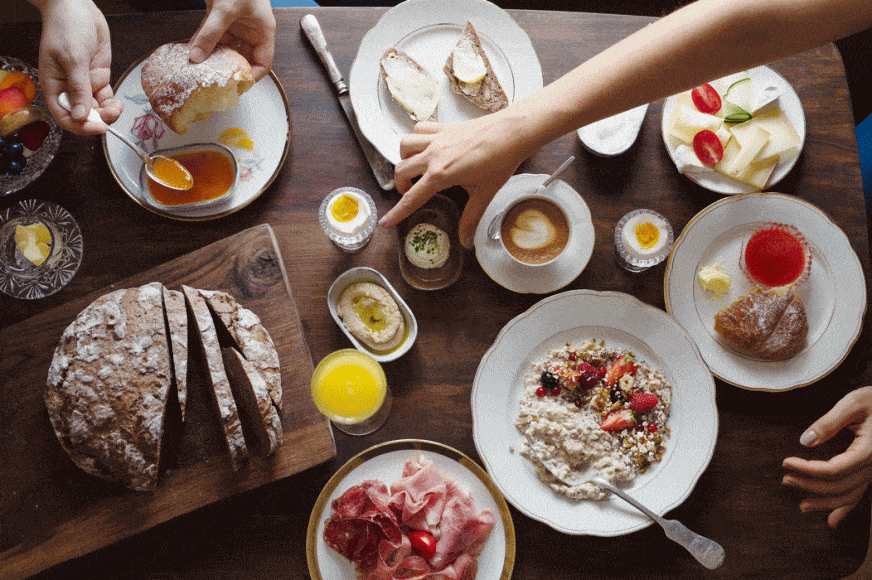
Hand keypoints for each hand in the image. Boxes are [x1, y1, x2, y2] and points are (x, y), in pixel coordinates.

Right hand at [33, 0, 121, 134]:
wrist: (77, 6)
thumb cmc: (66, 27)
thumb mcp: (73, 58)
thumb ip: (79, 87)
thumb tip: (80, 116)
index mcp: (55, 85)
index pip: (64, 116)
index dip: (80, 126)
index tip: (98, 127)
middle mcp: (69, 88)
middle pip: (82, 116)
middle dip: (97, 120)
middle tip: (110, 115)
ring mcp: (84, 83)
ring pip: (96, 109)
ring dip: (107, 113)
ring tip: (116, 108)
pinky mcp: (97, 77)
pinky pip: (105, 98)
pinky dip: (112, 104)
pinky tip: (117, 103)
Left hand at [188, 0, 276, 82]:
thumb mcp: (226, 10)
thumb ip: (211, 32)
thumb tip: (197, 56)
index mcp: (262, 31)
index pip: (262, 63)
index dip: (251, 76)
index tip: (236, 85)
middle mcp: (249, 30)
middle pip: (241, 57)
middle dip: (228, 68)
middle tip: (215, 79)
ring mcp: (234, 23)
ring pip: (223, 46)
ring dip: (212, 55)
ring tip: (200, 67)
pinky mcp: (219, 14)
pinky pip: (211, 33)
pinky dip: (202, 41)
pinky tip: (192, 50)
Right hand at [379, 112, 531, 247]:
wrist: (512, 132)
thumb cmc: (500, 161)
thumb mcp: (484, 194)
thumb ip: (470, 219)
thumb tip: (466, 242)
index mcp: (440, 175)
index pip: (412, 198)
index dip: (397, 213)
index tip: (385, 222)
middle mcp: (433, 155)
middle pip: (400, 169)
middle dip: (400, 185)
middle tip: (411, 193)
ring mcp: (437, 138)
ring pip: (405, 145)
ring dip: (404, 158)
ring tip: (415, 168)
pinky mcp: (444, 127)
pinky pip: (420, 130)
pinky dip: (417, 139)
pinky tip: (427, 147)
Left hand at [782, 386, 871, 526]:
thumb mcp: (854, 402)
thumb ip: (829, 422)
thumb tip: (805, 441)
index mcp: (870, 451)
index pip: (834, 469)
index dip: (807, 469)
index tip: (786, 462)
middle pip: (839, 486)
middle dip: (810, 486)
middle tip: (785, 479)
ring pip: (850, 495)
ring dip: (825, 502)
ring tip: (801, 506)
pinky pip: (860, 495)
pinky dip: (845, 509)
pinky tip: (832, 522)